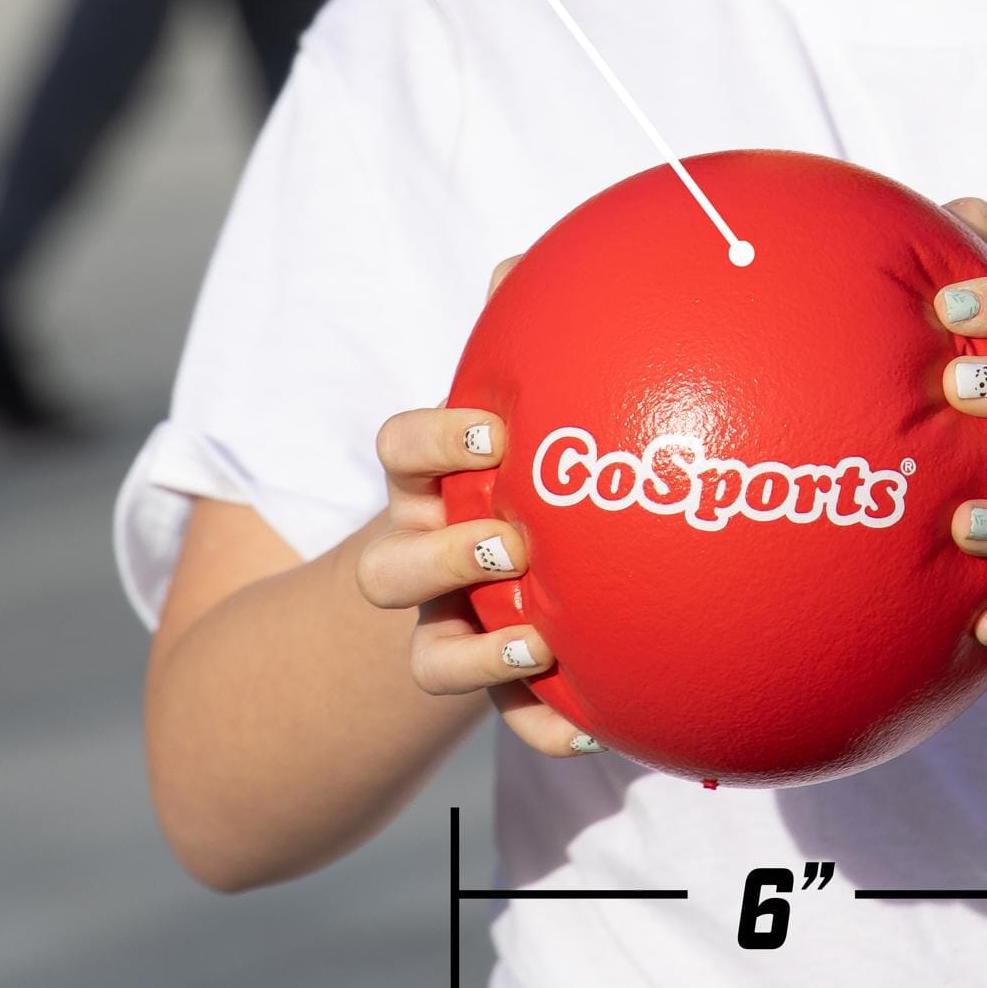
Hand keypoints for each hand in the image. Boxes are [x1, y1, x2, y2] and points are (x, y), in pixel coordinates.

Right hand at [355, 260, 598, 757]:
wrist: (451, 585)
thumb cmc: (487, 474)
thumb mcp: (486, 414)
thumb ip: (506, 339)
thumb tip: (521, 259)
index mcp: (421, 483)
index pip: (398, 449)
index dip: (434, 440)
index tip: (492, 433)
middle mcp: (417, 558)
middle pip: (389, 565)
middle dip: (442, 554)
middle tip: (511, 539)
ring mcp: (443, 627)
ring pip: (430, 655)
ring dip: (479, 652)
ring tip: (541, 640)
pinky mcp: (486, 685)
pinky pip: (505, 720)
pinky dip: (543, 727)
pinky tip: (598, 728)